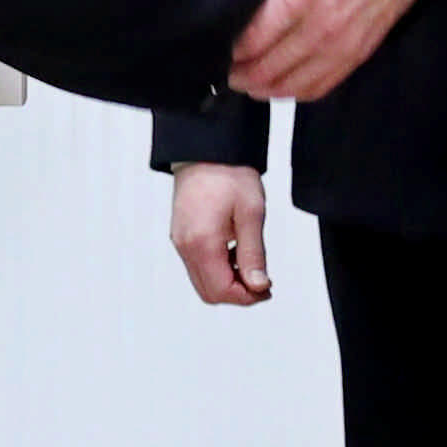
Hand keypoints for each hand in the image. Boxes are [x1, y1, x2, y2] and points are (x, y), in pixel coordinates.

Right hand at [168, 163, 271, 307]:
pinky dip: (218, 269)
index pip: (221, 290)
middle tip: (261, 282)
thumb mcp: (251, 214)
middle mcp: (185, 246)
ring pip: (203, 281)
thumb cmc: (229, 173)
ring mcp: (180, 242)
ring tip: (250, 264)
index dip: (247, 297)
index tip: (266, 288)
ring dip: (228, 282)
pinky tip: (235, 253)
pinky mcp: (181, 236)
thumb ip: (254, 255)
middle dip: (238, 294)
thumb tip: (258, 286)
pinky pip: (198, 266)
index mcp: (202, 242)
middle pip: (209, 293)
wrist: (206, 149)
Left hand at [211, 0, 446, 102]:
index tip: (209, 38)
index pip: (252, 40)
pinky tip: (281, 83)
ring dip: (263, 87)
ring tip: (242, 80)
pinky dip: (295, 90)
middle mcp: (321, 26)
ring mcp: (343, 43)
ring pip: (292, 85)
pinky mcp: (360, 49)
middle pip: (267, 70)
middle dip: (237, 74)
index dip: (226, 48)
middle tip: (214, 65)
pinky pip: (321, 85)